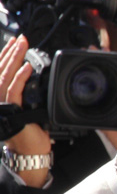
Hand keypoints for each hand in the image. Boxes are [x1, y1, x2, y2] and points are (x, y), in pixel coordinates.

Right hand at [1, 36, 49, 187]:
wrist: (31, 155)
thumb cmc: (32, 136)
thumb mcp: (32, 111)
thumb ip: (30, 96)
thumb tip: (36, 81)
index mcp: (2, 99)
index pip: (1, 72)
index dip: (6, 56)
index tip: (15, 43)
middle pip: (0, 70)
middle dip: (10, 52)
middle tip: (20, 39)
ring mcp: (2, 106)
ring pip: (4, 76)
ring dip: (14, 59)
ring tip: (23, 46)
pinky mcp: (11, 112)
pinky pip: (14, 91)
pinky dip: (20, 77)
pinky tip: (27, 67)